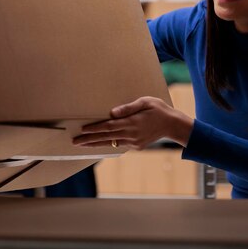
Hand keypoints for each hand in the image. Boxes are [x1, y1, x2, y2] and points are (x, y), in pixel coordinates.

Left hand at [73, 96, 193, 149]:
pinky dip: (108, 144)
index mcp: (132, 122)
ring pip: (110, 143)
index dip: (94, 128)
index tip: (82, 130)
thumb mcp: (146, 102)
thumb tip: (113, 112)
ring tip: (82, 145)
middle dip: (89, 139)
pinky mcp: (136, 146)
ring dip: (95, 144)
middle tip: (75, 142)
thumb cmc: (159, 109)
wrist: (172, 125)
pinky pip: (119, 144)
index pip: (108, 126)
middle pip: (106, 137)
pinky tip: (99, 143)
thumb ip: (129, 107)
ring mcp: (133, 142)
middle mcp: (131, 134)